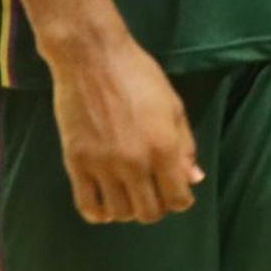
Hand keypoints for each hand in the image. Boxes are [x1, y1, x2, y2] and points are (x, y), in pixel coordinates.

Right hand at [50, 35, 203, 225]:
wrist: (92, 57)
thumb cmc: (138, 75)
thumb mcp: (173, 106)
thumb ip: (185, 146)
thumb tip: (194, 178)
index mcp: (163, 147)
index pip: (177, 200)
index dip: (180, 200)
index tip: (175, 191)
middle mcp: (134, 162)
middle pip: (149, 213)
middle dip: (155, 207)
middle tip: (152, 192)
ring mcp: (103, 165)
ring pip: (120, 213)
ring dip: (128, 209)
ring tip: (128, 193)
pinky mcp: (76, 162)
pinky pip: (88, 206)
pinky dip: (99, 213)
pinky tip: (105, 202)